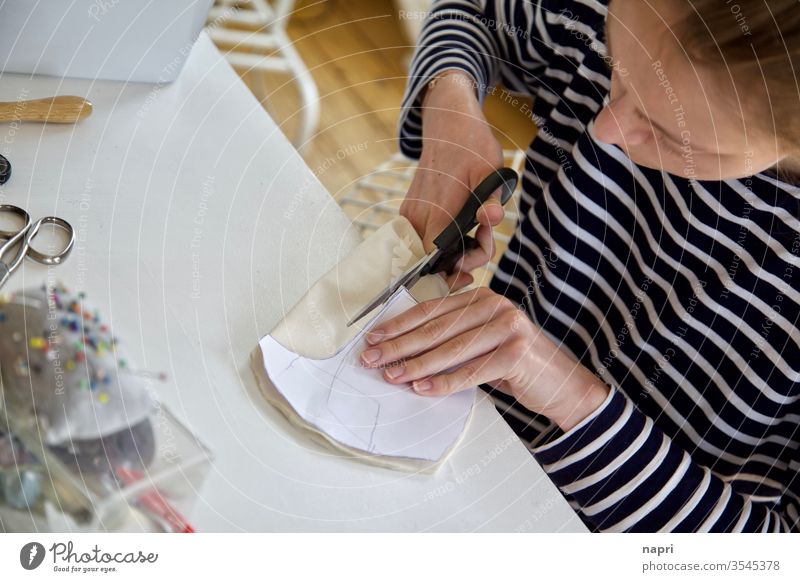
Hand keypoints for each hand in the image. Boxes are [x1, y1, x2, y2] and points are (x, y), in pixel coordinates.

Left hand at [359, 288, 609, 431]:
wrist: (563, 385)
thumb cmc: (516, 366)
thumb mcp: (482, 344)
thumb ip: (452, 340)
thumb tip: (401, 353)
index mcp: (482, 299)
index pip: (432, 310)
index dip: (400, 324)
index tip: (373, 338)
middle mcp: (495, 306)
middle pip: (436, 328)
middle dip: (399, 345)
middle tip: (370, 358)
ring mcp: (507, 327)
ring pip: (450, 349)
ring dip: (416, 365)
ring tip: (390, 375)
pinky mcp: (516, 352)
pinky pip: (471, 371)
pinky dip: (444, 382)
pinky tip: (421, 389)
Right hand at [401, 71, 504, 290]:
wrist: (448, 126)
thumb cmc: (472, 146)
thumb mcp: (491, 171)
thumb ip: (490, 200)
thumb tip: (491, 219)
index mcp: (438, 210)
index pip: (436, 261)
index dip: (458, 267)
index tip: (481, 250)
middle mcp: (418, 217)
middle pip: (432, 264)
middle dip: (462, 261)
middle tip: (485, 237)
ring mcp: (410, 216)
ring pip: (425, 255)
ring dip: (454, 253)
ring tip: (479, 228)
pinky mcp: (409, 213)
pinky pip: (422, 243)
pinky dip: (442, 245)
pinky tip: (464, 229)